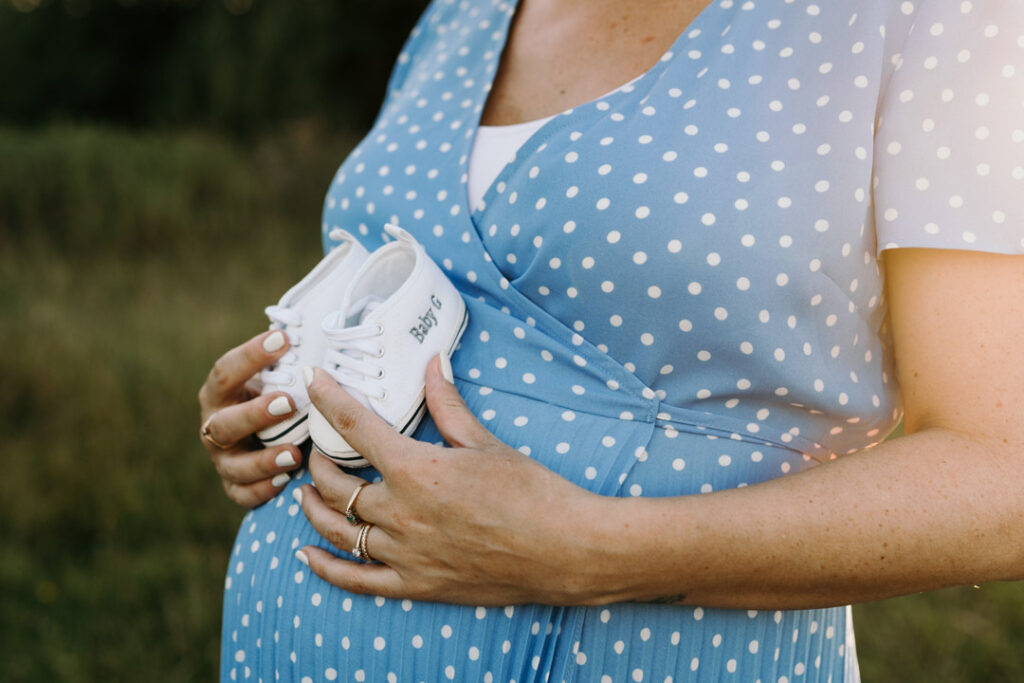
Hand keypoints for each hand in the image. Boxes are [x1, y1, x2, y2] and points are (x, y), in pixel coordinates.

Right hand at [198, 330, 303, 506]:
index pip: (226, 372)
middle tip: (289, 402)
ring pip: (234, 464)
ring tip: (294, 454)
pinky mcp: (235, 486)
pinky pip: (243, 494)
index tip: (283, 339)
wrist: (269, 438)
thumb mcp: (278, 378)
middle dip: (255, 414)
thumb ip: (288, 361)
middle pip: (225, 424)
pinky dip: (262, 489)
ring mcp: (223, 459)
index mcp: (220, 393)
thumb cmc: (279, 397)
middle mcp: (214, 426)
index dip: (251, 356)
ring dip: (263, 459)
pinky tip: (285, 480)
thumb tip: (317, 325)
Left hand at [296, 357, 619, 605]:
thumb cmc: (531, 491)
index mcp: (415, 470)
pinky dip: (326, 568)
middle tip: (315, 449)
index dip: (327, 399)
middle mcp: (399, 513)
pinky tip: (307, 555)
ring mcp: (404, 553)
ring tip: (305, 493)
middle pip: (334, 484)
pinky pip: (356, 580)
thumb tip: (433, 364)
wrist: (564, 549)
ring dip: (313, 509)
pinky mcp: (415, 584)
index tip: (312, 380)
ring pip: (337, 531)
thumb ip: (448, 404)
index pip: (354, 426)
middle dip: (317, 461)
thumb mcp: (485, 442)